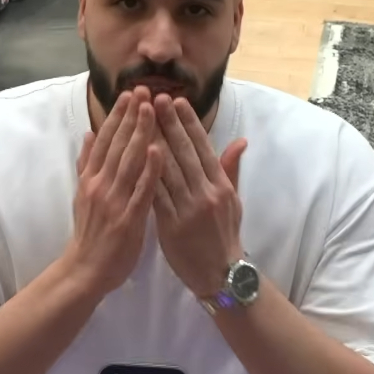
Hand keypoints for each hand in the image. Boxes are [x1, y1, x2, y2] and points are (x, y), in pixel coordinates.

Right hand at [61, 87, 162, 295]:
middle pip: (118, 144)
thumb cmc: (89, 233)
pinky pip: (140, 190)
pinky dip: (149, 170)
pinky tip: (157, 151)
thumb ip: (86, 164)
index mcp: (92, 178)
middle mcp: (101, 184)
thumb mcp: (82, 194)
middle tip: (144, 90)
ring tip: (150, 109)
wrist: (85, 270)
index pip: (105, 140)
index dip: (118, 116)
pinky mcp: (127, 218)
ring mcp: (114, 200)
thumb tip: (88, 134)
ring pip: (128, 161)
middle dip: (131, 116)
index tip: (129, 94)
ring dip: (140, 133)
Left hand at [152, 94, 248, 297]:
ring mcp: (188, 209)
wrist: (220, 274)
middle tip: (155, 98)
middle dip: (169, 123)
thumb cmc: (225, 235)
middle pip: (184, 153)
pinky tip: (134, 159)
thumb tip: (240, 141)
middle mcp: (206, 193)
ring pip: (167, 170)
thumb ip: (231, 170)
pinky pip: (155, 195)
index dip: (189, 123)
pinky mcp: (171, 225)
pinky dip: (145, 176)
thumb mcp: (233, 201)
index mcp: (220, 185)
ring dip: (153, 142)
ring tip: (141, 120)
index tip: (177, 101)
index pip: (203, 147)